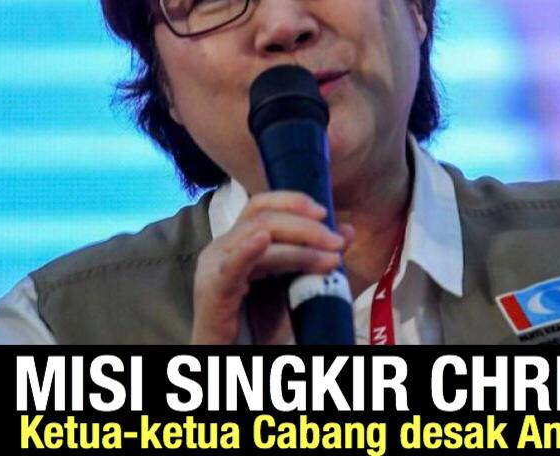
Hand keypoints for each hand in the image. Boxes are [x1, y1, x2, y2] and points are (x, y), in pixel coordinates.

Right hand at [191, 191, 353, 343]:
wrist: (234, 358)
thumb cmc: (260, 324)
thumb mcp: (295, 285)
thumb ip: (318, 255)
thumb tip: (347, 230)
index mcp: (239, 241)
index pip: (263, 205)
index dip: (293, 201)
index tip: (324, 213)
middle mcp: (223, 247)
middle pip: (263, 216)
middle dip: (306, 226)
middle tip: (338, 242)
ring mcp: (214, 268)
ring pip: (257, 236)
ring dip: (299, 247)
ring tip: (331, 259)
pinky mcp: (212, 292)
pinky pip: (229, 267)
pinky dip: (247, 251)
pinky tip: (262, 241)